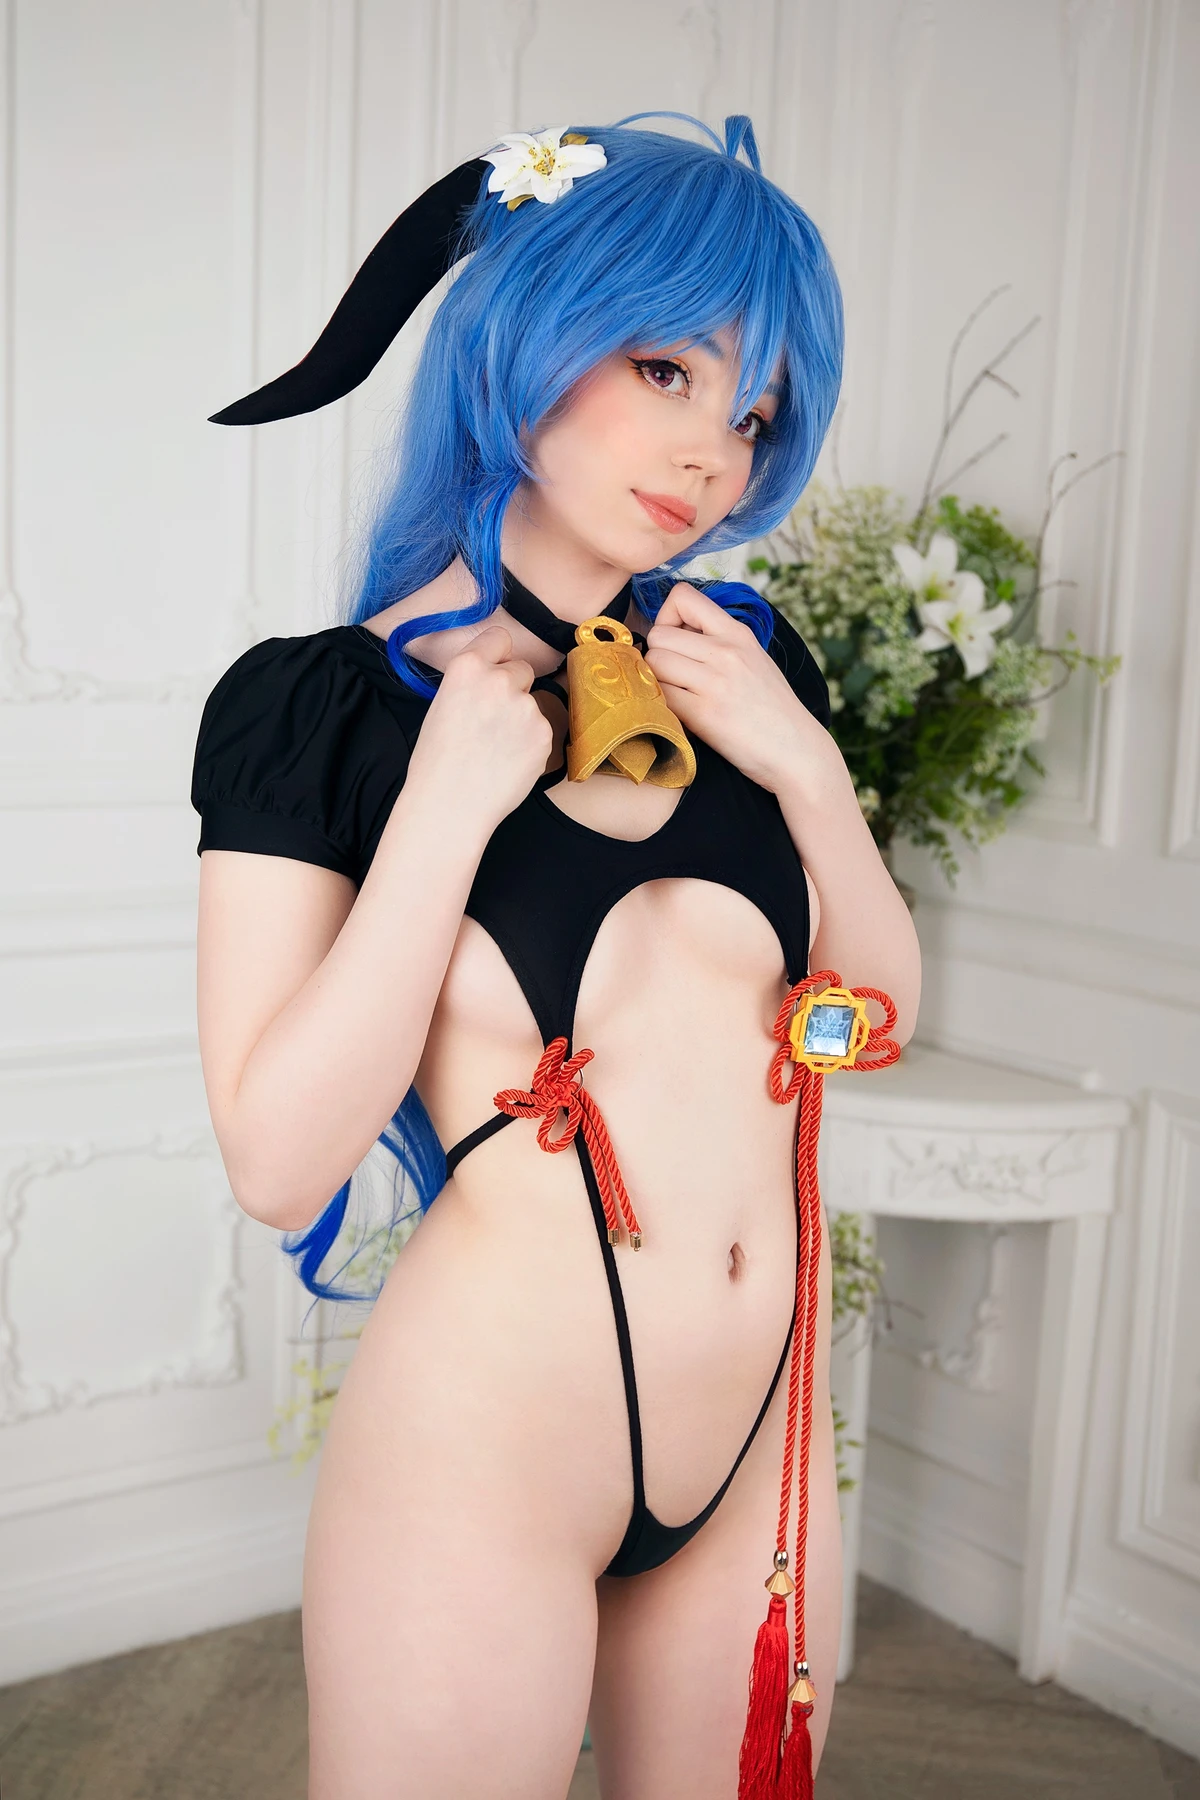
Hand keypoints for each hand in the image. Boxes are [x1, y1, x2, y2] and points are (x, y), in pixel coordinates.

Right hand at [406, 626, 552, 833]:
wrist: (451, 805)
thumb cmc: (436, 761)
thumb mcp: (442, 705)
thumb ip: (472, 684)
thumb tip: (494, 678)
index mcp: (467, 667)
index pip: (499, 638)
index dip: (499, 656)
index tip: (496, 669)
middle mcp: (500, 680)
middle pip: (522, 669)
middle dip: (513, 688)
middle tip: (493, 719)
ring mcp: (526, 707)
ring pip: (533, 703)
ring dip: (521, 719)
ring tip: (496, 748)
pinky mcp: (544, 734)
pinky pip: (541, 729)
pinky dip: (530, 743)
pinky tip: (508, 761)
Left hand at [645, 584, 836, 795]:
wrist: (796, 750)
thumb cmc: (772, 708)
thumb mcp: (753, 658)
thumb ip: (717, 641)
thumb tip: (674, 632)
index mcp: (737, 633)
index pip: (682, 597)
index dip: (667, 616)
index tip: (676, 639)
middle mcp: (725, 651)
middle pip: (659, 635)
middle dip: (658, 655)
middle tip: (675, 676)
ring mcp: (714, 681)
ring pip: (654, 662)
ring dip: (657, 680)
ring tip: (679, 695)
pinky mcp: (703, 713)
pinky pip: (659, 696)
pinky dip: (661, 705)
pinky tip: (681, 714)